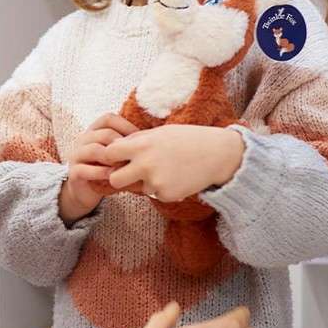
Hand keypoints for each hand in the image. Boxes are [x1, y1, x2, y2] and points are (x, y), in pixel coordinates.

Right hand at [59, 114, 137, 223]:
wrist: (85, 191)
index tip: (140, 138)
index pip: (108, 118)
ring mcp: (76, 156)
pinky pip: (86, 169)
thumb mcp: (116, 154)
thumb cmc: (105, 169)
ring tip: (125, 167)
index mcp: (94, 131)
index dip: (126, 125)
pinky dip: (102, 173)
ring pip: (94, 149)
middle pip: (104, 133)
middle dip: (122, 145)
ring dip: (112, 158)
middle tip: (135, 156)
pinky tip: (113, 177)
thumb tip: (152, 138)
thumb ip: (126, 144)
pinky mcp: (73, 173)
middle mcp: (83, 140)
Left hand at [103, 125, 243, 202]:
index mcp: (141, 145)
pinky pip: (157, 195)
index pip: (109, 154)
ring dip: (149, 183)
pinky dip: (165, 189)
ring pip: (139, 188)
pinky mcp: (167, 195)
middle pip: (114, 180)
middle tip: (131, 174)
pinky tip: (178, 178)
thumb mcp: (160, 132)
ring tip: (169, 170)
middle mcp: (145, 164)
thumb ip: (137, 141)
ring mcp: (156, 182)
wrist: (218, 154)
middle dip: (119, 178)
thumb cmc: (188, 139)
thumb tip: (115, 146)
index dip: (111, 156)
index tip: (118, 157)